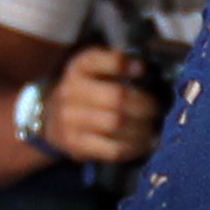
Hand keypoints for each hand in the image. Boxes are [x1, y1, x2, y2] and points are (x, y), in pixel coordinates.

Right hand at [42, 47, 162, 164]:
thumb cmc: (85, 91)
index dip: (121, 64)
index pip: (97, 60)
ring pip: (116, 124)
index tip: (142, 69)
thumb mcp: (94, 70)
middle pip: (116, 97)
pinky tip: (143, 143)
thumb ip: (117, 65)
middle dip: (145, 104)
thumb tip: (144, 69)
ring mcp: (69, 119)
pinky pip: (112, 148)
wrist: (51, 118)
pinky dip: (134, 147)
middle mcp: (70, 91)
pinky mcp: (75, 144)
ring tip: (153, 128)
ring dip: (143, 128)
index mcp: (78, 68)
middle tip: (158, 109)